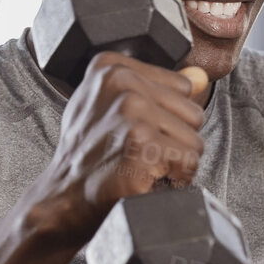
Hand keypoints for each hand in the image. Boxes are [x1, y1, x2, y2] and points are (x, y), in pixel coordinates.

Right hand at [34, 52, 209, 239]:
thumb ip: (157, 87)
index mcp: (111, 66)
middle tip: (137, 152)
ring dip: (173, 162)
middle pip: (193, 113)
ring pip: (194, 140)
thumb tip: (199, 77)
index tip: (133, 129)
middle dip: (173, 140)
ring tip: (140, 165)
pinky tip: (146, 179)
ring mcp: (131, 114)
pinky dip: (174, 180)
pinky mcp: (142, 145)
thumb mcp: (111, 106)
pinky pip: (188, 162)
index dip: (164, 117)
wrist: (64, 197)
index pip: (182, 88)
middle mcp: (121, 83)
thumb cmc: (86, 154)